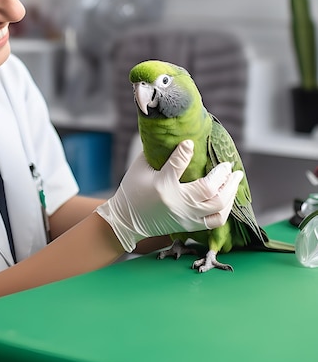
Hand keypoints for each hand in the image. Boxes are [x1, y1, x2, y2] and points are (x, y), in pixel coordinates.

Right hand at [96, 140, 241, 251]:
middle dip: (223, 175)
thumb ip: (155, 152)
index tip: (191, 142)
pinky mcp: (189, 225)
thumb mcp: (139, 168)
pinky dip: (226, 208)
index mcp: (161, 185)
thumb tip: (174, 136)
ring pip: (217, 206)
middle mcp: (177, 202)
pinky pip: (216, 220)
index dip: (185, 151)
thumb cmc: (132, 190)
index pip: (178, 164)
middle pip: (208, 189)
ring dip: (230, 191)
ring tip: (235, 179)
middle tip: (228, 164)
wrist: (126, 220)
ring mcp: (185, 216)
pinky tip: (228, 197)